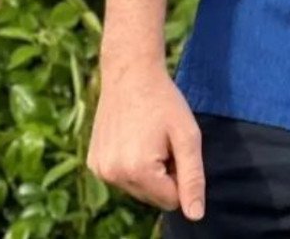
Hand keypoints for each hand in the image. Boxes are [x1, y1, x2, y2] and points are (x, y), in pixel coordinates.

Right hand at [87, 58, 205, 220]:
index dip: (180, 173)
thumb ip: (192, 177)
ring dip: (148, 170)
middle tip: (162, 139)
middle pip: (153, 196)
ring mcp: (99, 171)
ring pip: (137, 188)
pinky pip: (121, 177)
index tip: (175, 146)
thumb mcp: (187, 135)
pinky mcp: (93, 163)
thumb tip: (196, 215)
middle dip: (163, 173)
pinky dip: (130, 164)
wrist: (130, 73)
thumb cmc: (164, 101)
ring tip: (148, 136)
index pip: (171, 200)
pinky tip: (132, 136)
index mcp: (138, 171)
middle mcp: (113, 176)